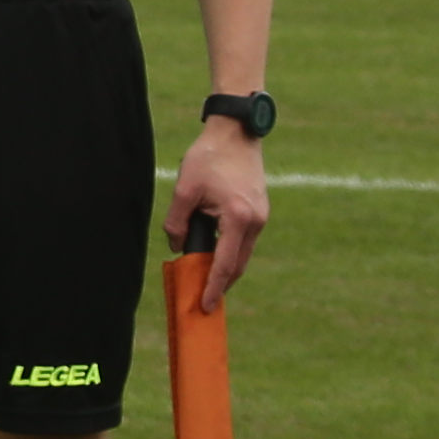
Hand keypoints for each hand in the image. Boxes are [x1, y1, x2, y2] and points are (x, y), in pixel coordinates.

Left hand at [168, 116, 269, 311]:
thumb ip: (177, 223)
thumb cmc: (209, 157)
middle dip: (221, 284)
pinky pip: (245, 240)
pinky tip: (215, 255)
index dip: (213, 287)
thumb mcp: (184, 190)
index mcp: (238, 218)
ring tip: (205, 280)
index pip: (225, 264)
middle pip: (238, 265)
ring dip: (225, 267)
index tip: (204, 306)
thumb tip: (178, 249)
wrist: (236, 132)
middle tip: (202, 300)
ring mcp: (261, 217)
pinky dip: (231, 251)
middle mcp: (255, 222)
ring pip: (242, 254)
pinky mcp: (260, 211)